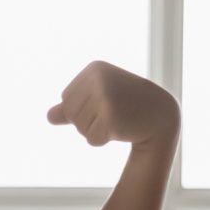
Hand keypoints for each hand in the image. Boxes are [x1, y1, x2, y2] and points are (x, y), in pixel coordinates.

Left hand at [46, 61, 180, 147]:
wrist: (161, 115)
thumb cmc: (129, 105)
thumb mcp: (100, 99)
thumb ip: (73, 107)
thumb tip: (48, 116)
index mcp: (94, 69)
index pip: (66, 99)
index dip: (83, 109)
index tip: (107, 103)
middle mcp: (98, 79)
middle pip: (70, 114)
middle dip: (87, 121)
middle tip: (113, 114)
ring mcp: (105, 97)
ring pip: (79, 128)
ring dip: (95, 131)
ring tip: (118, 120)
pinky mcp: (110, 117)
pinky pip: (91, 139)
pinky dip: (102, 140)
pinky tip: (120, 129)